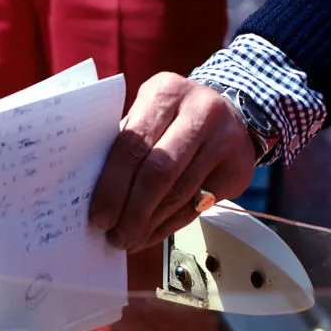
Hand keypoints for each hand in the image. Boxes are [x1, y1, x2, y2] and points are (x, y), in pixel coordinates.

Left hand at [88, 73, 256, 252]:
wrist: (231, 113)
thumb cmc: (173, 117)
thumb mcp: (147, 113)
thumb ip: (124, 145)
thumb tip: (92, 193)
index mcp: (165, 92)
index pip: (132, 144)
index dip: (113, 185)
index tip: (99, 215)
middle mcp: (200, 112)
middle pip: (159, 172)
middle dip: (132, 210)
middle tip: (114, 235)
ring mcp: (224, 140)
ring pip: (179, 194)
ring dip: (149, 223)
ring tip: (129, 238)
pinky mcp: (238, 169)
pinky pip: (197, 206)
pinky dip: (169, 225)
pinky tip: (151, 233)